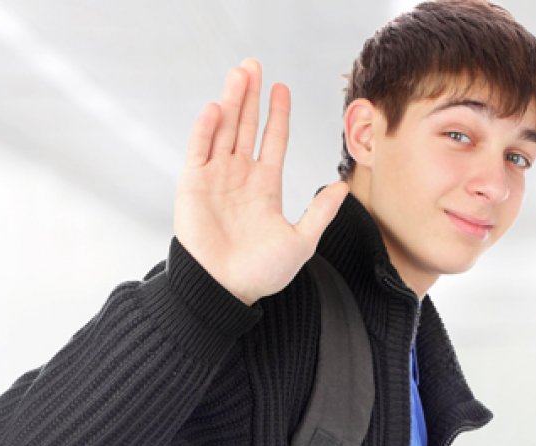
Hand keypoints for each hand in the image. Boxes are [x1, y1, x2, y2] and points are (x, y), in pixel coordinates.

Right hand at [173, 59, 348, 304]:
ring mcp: (215, 178)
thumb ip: (320, 212)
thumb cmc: (261, 273)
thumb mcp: (301, 241)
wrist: (226, 291)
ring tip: (238, 74)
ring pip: (223, 130)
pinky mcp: (192, 186)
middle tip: (254, 65)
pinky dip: (206, 129)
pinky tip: (217, 107)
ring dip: (230, 101)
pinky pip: (199, 150)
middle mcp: (239, 176)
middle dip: (250, 96)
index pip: (272, 139)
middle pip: (246, 126)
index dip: (277, 113)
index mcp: (265, 186)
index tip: (282, 88)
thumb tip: (343, 187)